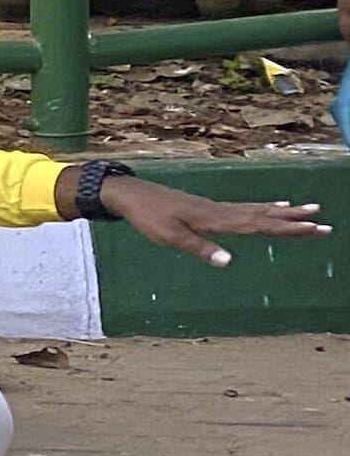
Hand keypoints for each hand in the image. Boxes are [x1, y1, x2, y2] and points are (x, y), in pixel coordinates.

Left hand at [99, 176, 326, 266]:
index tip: (315, 228)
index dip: (288, 228)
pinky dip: (263, 208)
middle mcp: (222, 212)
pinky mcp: (209, 209)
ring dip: (284, 212)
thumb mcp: (170, 237)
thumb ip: (199, 248)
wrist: (131, 194)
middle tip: (325, 223)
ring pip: (258, 210)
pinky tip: (272, 206)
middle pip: (265, 216)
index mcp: (217, 220)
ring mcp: (216, 209)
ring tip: (309, 209)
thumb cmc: (148, 217)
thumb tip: (228, 261)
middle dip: (295, 221)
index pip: (260, 225)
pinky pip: (244, 209)